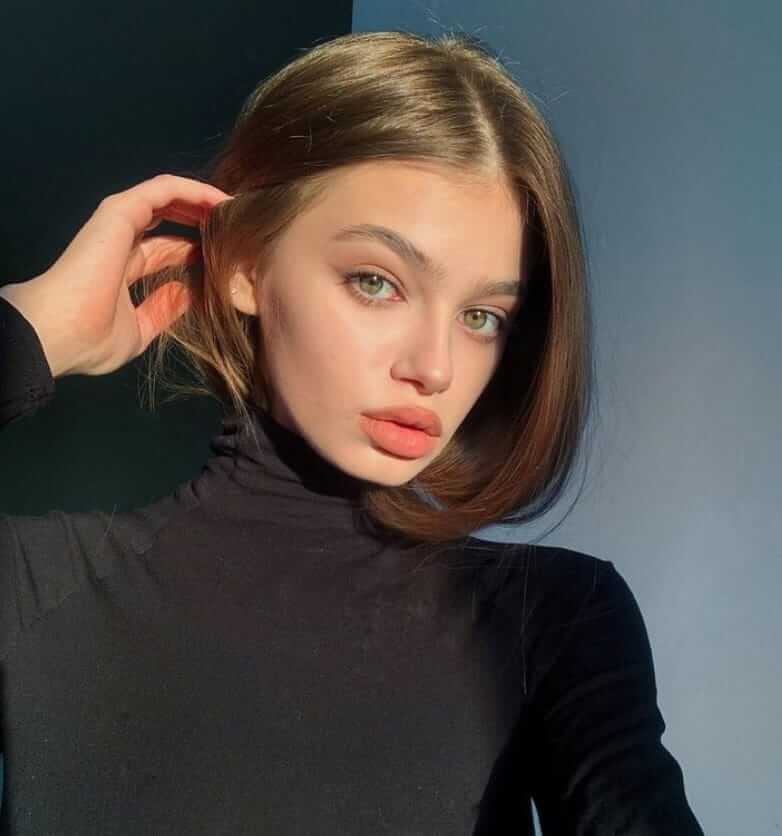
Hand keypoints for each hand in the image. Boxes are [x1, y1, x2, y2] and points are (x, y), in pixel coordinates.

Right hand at [2, 173, 231, 377]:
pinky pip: (164, 189)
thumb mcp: (140, 331)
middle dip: (205, 222)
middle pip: (171, 222)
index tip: (231, 257)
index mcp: (123, 270)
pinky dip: (195, 191)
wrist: (60, 332)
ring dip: (204, 201)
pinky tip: (222, 200)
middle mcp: (121, 241)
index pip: (166, 252)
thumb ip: (163, 310)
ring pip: (170, 199)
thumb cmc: (91, 339)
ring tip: (237, 210)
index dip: (198, 252)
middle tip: (240, 228)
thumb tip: (189, 295)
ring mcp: (119, 223)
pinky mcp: (121, 210)